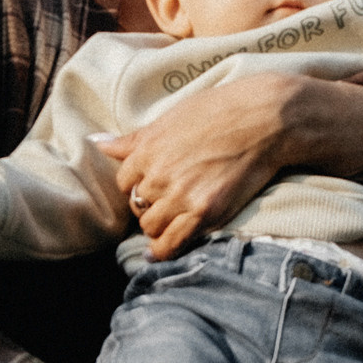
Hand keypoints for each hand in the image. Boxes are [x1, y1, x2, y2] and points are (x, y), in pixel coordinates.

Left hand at [102, 74, 362, 259]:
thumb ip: (133, 138)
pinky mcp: (204, 212)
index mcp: (146, 148)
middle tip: (173, 201)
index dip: (141, 185)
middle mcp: (157, 174)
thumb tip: (96, 141)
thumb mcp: (172, 118)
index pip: (125, 182)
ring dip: (160, 225)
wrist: (266, 117)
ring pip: (151, 226)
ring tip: (179, 217)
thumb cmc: (221, 111)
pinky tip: (165, 251)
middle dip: (150, 206)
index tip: (158, 185)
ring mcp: (180, 195)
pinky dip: (163, 251)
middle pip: (137, 206)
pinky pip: (169, 244)